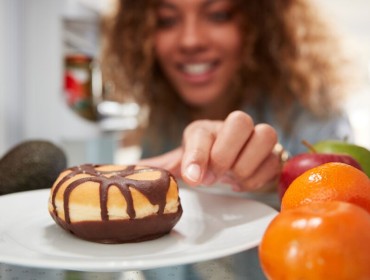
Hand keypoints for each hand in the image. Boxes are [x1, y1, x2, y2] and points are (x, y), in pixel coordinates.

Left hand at [139, 111, 280, 190]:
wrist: (227, 166)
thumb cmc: (201, 163)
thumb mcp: (179, 164)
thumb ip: (159, 167)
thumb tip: (126, 170)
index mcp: (203, 130)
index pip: (200, 133)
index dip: (197, 155)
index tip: (194, 178)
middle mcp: (230, 127)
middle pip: (239, 120)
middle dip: (226, 154)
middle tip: (215, 176)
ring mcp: (254, 137)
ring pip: (265, 134)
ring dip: (247, 164)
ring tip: (232, 179)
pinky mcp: (272, 153)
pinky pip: (276, 159)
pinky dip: (260, 176)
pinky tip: (244, 182)